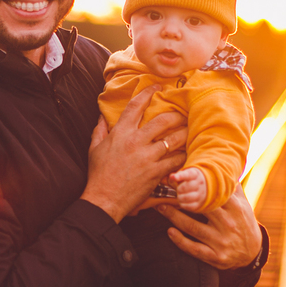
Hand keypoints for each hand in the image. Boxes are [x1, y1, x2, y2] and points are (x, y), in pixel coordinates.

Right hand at [82, 86, 186, 221]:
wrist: (104, 200)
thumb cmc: (98, 175)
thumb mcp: (94, 149)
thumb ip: (99, 130)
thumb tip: (101, 117)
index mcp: (120, 133)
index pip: (135, 106)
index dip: (148, 92)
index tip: (157, 86)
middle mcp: (135, 141)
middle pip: (163, 120)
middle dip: (176, 114)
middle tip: (183, 112)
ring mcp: (147, 157)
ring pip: (174, 139)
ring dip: (185, 133)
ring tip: (191, 129)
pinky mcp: (156, 172)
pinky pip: (176, 159)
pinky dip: (184, 155)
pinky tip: (188, 152)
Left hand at [158, 184, 261, 269]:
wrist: (253, 252)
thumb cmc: (243, 222)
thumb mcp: (243, 203)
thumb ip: (231, 186)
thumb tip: (223, 163)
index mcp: (235, 208)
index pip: (211, 193)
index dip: (193, 185)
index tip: (176, 178)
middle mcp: (229, 224)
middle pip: (199, 208)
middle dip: (179, 199)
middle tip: (163, 190)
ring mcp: (222, 242)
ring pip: (193, 227)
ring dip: (173, 217)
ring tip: (160, 207)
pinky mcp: (216, 257)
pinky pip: (194, 249)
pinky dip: (180, 241)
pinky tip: (169, 231)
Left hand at [171, 168, 206, 211]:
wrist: (203, 187)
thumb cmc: (190, 180)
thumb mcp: (184, 174)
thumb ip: (176, 175)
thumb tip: (171, 177)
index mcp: (195, 174)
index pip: (188, 175)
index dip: (180, 176)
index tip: (174, 177)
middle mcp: (200, 184)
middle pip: (186, 187)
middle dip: (179, 189)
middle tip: (178, 189)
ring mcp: (201, 194)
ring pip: (187, 197)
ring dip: (180, 197)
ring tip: (180, 195)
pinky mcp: (199, 203)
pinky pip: (189, 206)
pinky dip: (183, 204)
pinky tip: (182, 201)